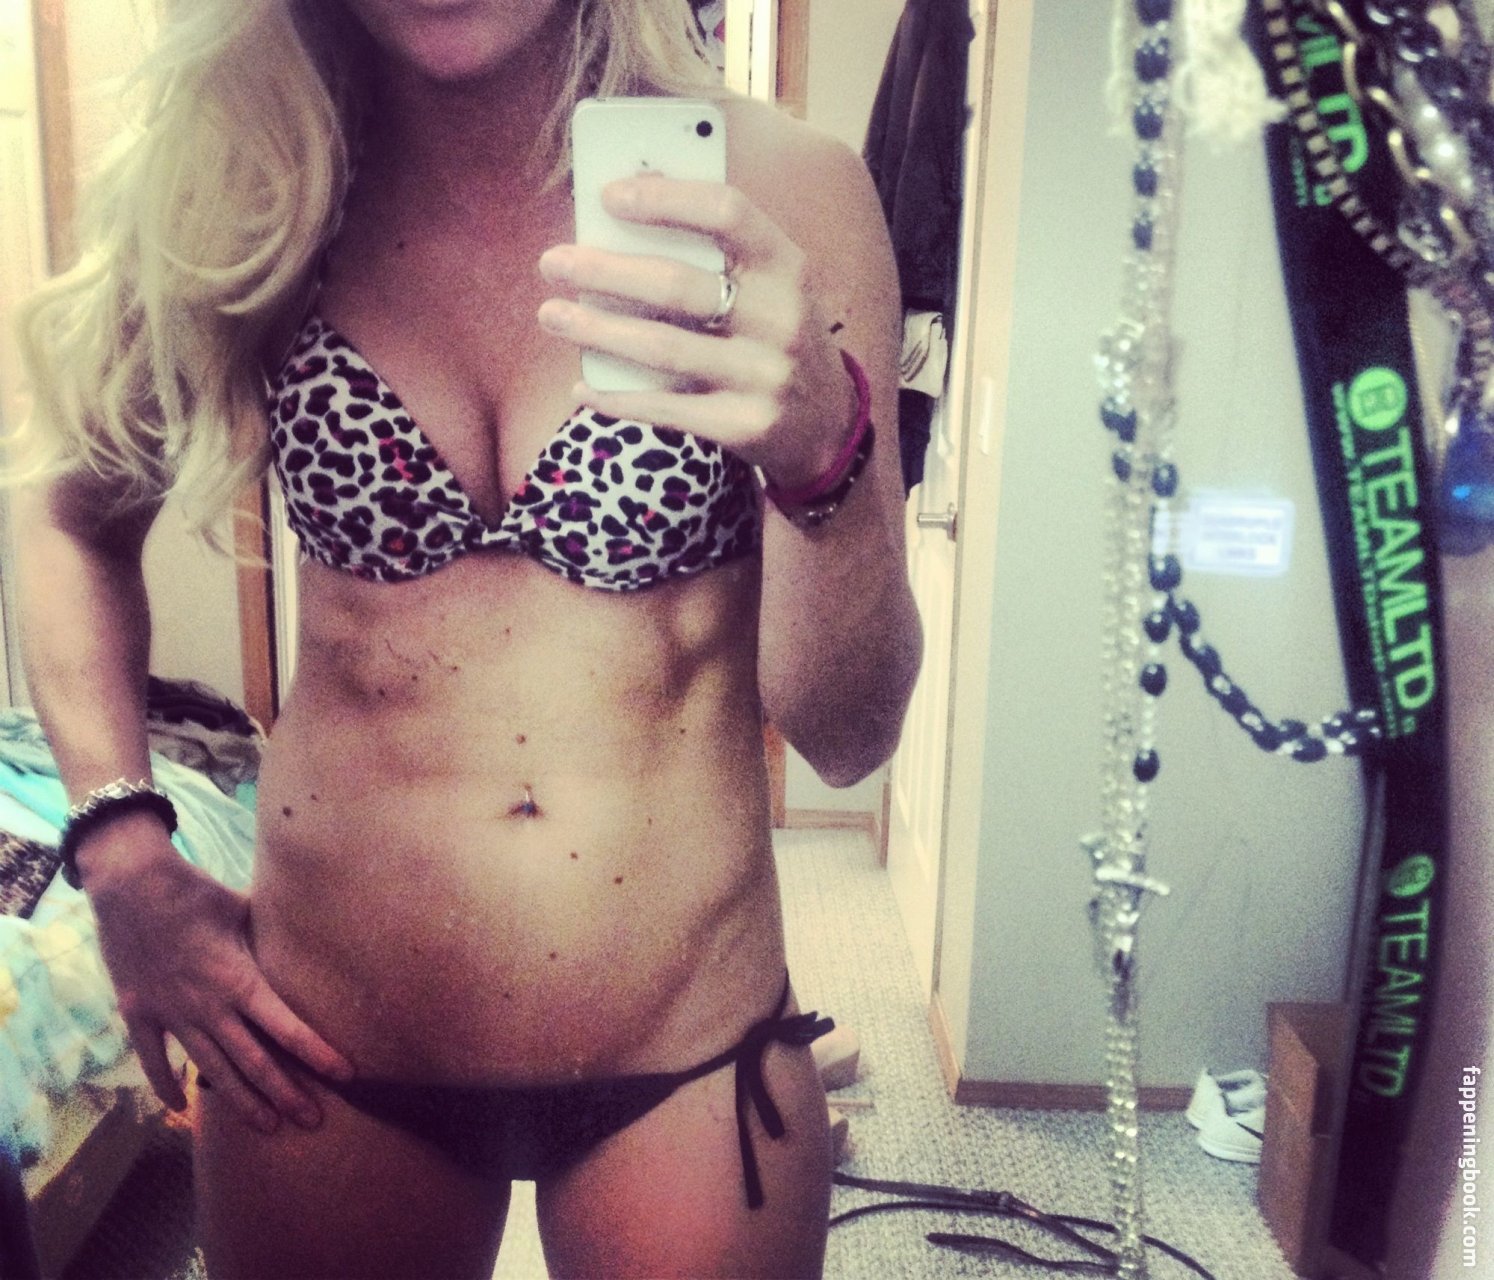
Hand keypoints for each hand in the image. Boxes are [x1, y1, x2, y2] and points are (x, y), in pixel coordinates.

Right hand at [82, 816, 354, 1132]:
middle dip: (286, 1094)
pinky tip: (181, 1109)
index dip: (317, 1054)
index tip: (345, 1075)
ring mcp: (170, 1014)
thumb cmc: (196, 891)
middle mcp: (207, 1005)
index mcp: (239, 979)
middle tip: (314, 1122)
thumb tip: (308, 934)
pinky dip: (167, 1086)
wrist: (131, 884)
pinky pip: (154, 1060)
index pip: (286, 1027)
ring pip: (211, 1069)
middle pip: (253, 1061)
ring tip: (268, 1126)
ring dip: (241, 1101)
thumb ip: (271, 934)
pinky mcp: (138, 1013)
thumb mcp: (244, 909)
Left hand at [537, 177, 856, 490]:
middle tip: (553, 262)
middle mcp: (782, 319)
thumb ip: (719, 251)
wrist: (829, 425)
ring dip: (596, 330)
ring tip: (552, 315)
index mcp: (788, 267)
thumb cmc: (778, 337)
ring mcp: (764, 376)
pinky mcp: (745, 425)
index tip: (608, 196)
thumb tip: (630, 205)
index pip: (727, 212)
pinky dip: (616, 398)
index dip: (665, 198)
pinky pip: (665, 408)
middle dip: (605, 271)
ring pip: (662, 347)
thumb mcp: (771, 287)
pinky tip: (582, 387)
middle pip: (678, 284)